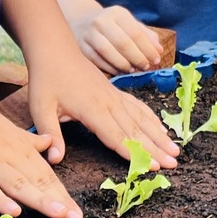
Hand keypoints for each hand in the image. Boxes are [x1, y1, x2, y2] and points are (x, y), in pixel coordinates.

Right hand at [0, 94, 83, 217]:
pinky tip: (13, 212)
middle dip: (58, 202)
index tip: (78, 215)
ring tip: (57, 214)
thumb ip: (31, 141)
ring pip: (18, 184)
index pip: (47, 176)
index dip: (63, 196)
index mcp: (22, 149)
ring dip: (39, 200)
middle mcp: (11, 157)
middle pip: (38, 182)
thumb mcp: (10, 129)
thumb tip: (50, 143)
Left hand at [26, 46, 178, 170]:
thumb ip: (51, 134)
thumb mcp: (41, 108)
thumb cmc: (46, 80)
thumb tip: (55, 160)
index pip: (117, 136)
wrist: (55, 51)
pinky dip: (152, 119)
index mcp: (93, 110)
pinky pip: (138, 107)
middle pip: (136, 130)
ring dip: (159, 136)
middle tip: (173, 163)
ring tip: (175, 150)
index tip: (152, 166)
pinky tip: (161, 129)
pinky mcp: (116, 92)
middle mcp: (109, 104)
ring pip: (142, 119)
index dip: (135, 153)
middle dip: (156, 149)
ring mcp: (115, 97)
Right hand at [70, 4, 166, 75]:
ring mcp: (89, 34)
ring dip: (124, 64)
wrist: (82, 21)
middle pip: (123, 42)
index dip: (148, 48)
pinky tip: (120, 71)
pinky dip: (111, 68)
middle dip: (137, 57)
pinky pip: (97, 60)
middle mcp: (101, 21)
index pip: (135, 32)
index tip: (156, 60)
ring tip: (133, 70)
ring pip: (108, 52)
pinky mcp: (81, 46)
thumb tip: (159, 50)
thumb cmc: (112, 25)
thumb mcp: (129, 23)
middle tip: (146, 67)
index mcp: (117, 13)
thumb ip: (146, 35)